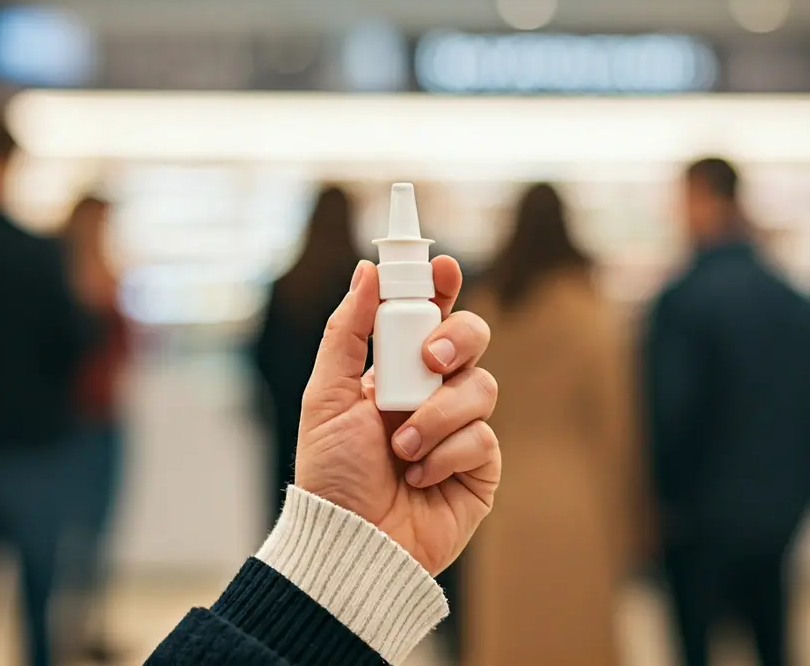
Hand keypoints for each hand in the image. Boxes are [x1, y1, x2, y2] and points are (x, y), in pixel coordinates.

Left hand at [296, 256, 499, 575]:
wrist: (351, 543)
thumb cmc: (332, 475)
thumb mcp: (327, 396)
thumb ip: (348, 332)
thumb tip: (367, 271)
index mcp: (396, 370)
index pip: (429, 315)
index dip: (440, 287)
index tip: (440, 267)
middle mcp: (433, 393)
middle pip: (472, 338)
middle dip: (456, 339)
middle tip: (430, 360)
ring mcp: (460, 429)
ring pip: (481, 387)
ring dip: (436, 416)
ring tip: (401, 449)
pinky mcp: (479, 467)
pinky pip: (482, 438)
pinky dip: (446, 454)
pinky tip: (419, 477)